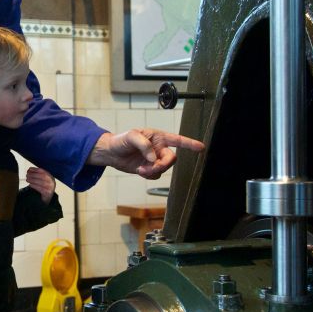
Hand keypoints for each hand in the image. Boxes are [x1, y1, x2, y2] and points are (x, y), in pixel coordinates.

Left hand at [26, 167, 55, 203]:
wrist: (47, 198)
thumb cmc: (43, 187)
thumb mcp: (43, 180)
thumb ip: (38, 175)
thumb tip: (29, 170)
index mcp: (50, 177)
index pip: (43, 171)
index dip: (35, 169)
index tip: (29, 169)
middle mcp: (52, 182)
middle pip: (43, 176)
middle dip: (33, 174)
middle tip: (27, 175)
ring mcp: (50, 188)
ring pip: (41, 182)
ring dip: (33, 180)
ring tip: (27, 179)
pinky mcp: (47, 193)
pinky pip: (40, 188)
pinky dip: (34, 186)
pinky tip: (30, 185)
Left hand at [88, 129, 204, 178]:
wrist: (111, 153)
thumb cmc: (121, 140)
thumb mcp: (131, 136)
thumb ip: (144, 145)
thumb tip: (153, 157)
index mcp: (158, 137)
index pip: (177, 140)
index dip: (190, 144)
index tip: (201, 147)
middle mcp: (159, 148)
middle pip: (171, 159)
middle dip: (163, 165)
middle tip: (151, 167)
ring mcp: (154, 159)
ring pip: (163, 169)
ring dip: (153, 171)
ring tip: (140, 169)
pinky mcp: (149, 168)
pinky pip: (156, 175)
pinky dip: (148, 175)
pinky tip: (140, 170)